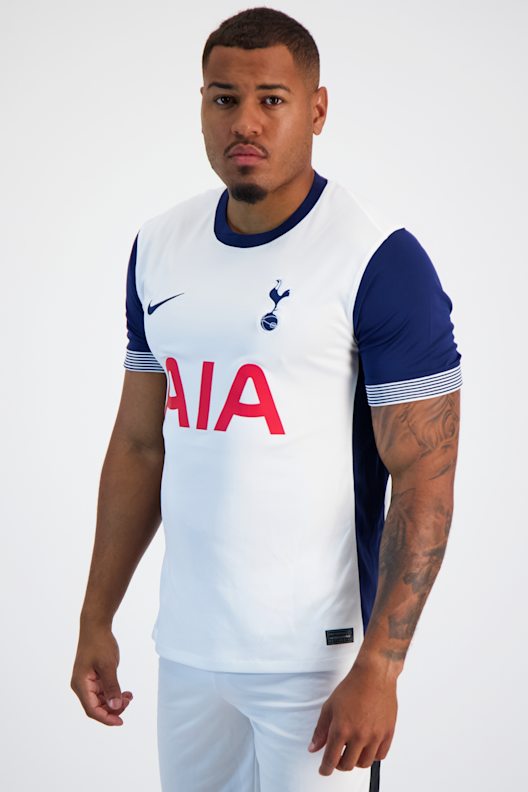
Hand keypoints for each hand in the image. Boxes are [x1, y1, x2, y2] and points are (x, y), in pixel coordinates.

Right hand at [70, 624, 132, 725]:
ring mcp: (87, 682)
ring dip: (115, 701)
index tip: (120, 722)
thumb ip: (111, 686)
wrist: (95, 627)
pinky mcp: (93, 677)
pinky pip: (103, 691)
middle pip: (96, 707)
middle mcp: (81, 686)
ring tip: (129, 696)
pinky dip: (114, 693)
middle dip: (113, 709)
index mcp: (80, 685)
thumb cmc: (99, 643)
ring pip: (101, 700)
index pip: (92, 709)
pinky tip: (125, 692)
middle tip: (129, 702)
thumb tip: (115, 706)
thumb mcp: (108, 665)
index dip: (106, 718)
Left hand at [307, 657, 397, 775]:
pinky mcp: (388, 733)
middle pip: (348, 765)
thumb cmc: (352, 687)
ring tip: (352, 751)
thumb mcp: (329, 707)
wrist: (374, 675)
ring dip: (356, 761)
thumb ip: (320, 730)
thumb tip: (314, 748)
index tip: (324, 770)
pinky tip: (367, 747)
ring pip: (364, 763)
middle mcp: (359, 735)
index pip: (331, 760)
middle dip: (339, 764)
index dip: (325, 769)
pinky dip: (372, 755)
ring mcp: (375, 736)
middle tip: (337, 757)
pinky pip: (380, 756)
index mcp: (341, 729)